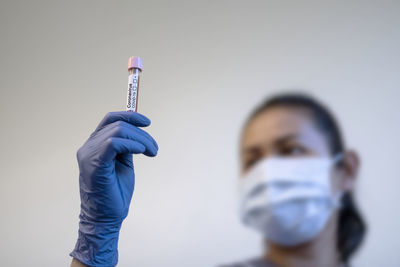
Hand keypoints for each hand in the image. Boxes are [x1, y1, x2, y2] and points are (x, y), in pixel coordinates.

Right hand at [70, 111, 157, 266]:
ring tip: (151, 152)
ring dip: (141, 139)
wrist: (106, 218)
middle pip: (118, 125)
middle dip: (142, 134)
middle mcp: (88, 147)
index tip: (147, 122)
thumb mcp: (124, 163)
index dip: (129, 116)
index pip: (110, 119)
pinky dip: (131, 144)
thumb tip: (137, 133)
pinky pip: (113, 144)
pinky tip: (141, 151)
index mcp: (95, 145)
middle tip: (154, 149)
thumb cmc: (115, 193)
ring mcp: (89, 155)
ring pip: (118, 131)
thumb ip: (127, 147)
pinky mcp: (94, 165)